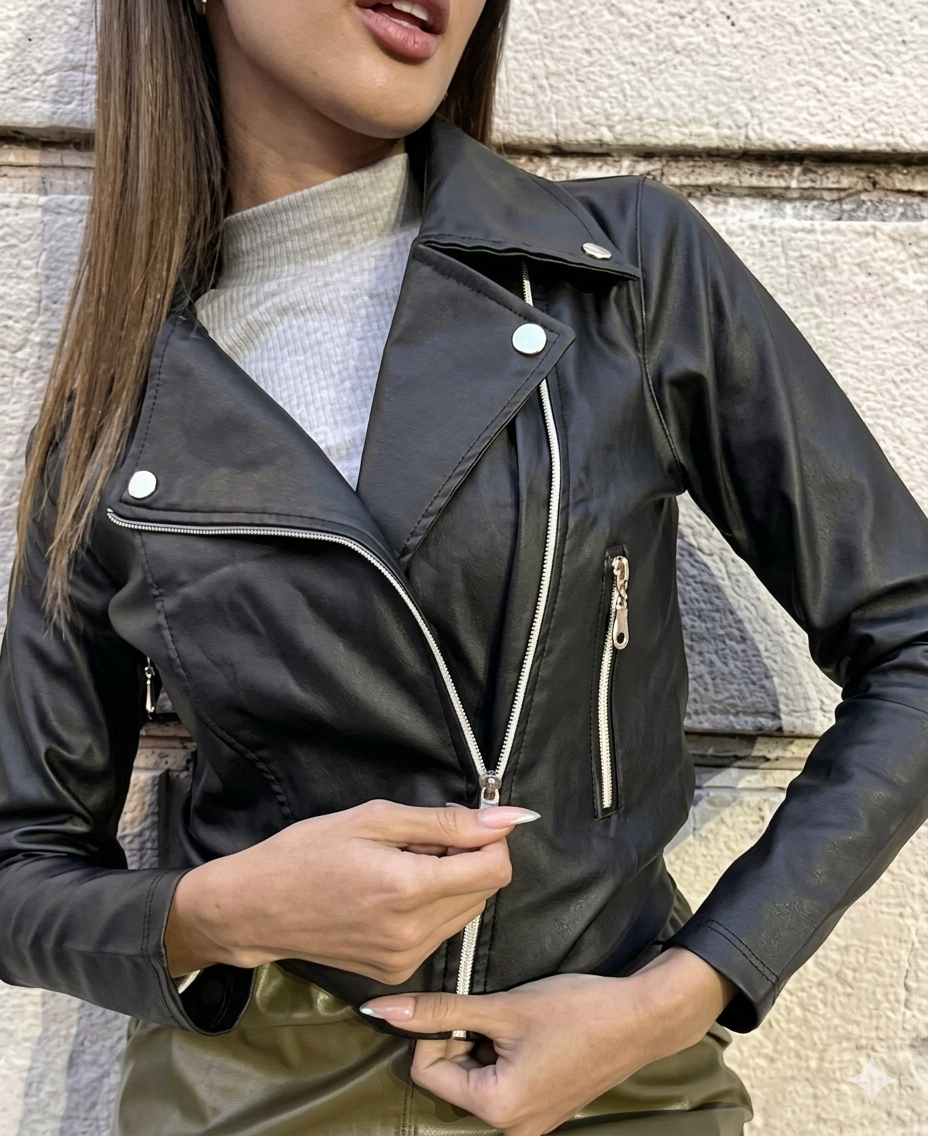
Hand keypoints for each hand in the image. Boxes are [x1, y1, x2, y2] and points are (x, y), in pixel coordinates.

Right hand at [164, 800, 536, 980]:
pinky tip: (392, 892)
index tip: (462, 822)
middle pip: (484, 891)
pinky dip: (430, 908)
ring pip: (465, 912)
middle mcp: (414, 932)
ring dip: (451, 883)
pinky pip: (439, 933)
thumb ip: (446, 823)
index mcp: (409, 889)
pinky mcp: (396, 972)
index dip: (489, 839)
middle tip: (421, 839)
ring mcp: (406, 958)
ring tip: (402, 865)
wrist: (256, 908)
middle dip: (467, 858)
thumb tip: (508, 819)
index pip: (495, 869)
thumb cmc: (308, 852)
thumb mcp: (375, 819)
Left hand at [361, 948, 736, 1135]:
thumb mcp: (503, 1007)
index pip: (428, 1071)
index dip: (438, 1032)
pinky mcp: (543, 1108)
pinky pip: (501, 1082)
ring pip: (475, 1076)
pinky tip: (531, 1033)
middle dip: (462, 1038)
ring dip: (484, 1043)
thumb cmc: (576, 1011)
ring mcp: (529, 1123)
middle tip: (497, 1013)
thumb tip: (381, 1011)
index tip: (468, 1007)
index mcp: (498, 1111)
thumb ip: (440, 1010)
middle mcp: (511, 1129)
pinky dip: (504, 1053)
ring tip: (518, 1021)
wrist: (641, 1017)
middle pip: (451, 1077)